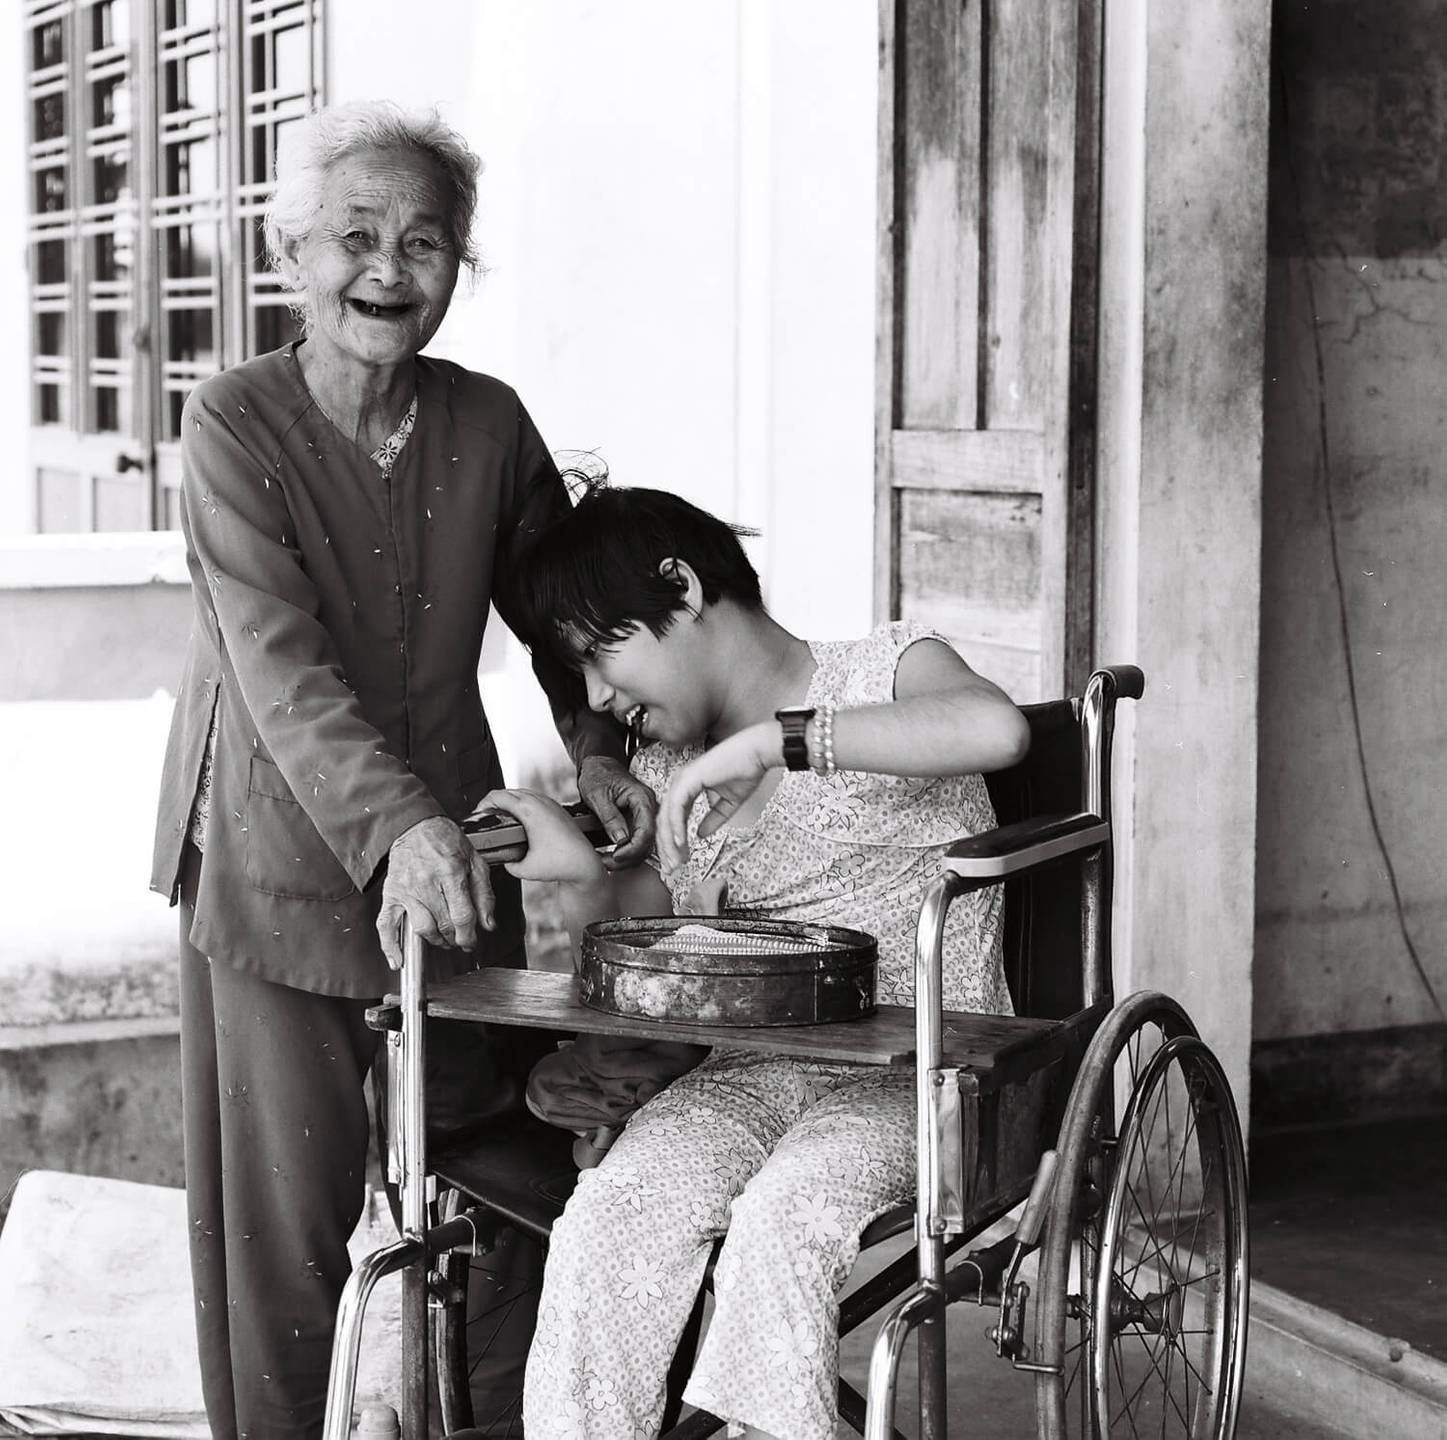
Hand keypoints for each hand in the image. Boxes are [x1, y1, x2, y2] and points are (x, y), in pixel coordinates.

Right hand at [377, 815, 492, 969]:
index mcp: (451, 872)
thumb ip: (484, 893)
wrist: (414, 825)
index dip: (470, 934)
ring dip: (435, 941)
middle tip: (460, 939)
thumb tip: (489, 924)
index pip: (463, 915)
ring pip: (422, 928)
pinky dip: (390, 946)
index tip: (471, 940)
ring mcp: (406, 889)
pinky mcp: (391, 893)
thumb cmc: (445, 840)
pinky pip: (386, 924)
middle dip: (456, 939)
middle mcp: (427, 882)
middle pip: (444, 924)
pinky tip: (398, 960)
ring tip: (443, 939)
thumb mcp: (474, 860)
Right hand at [473, 788, 607, 883]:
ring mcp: (550, 802)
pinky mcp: (556, 807)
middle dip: (493, 802)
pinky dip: (521, 803)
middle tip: (484, 816)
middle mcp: (540, 801)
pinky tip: (517, 817)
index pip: (498, 796)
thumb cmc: (559, 864)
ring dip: (508, 801)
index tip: (477, 815)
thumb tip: (502, 860)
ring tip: (498, 816)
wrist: (585, 863)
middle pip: (508, 792)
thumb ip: (507, 864)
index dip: (483, 804)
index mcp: (529, 810)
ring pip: (521, 793)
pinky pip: (533, 798)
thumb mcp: (524, 869)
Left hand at [577, 754, 657, 869]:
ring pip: (644, 846)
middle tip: (607, 863)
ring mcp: (644, 816)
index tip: (615, 856)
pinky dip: (625, 852)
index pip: (647, 830)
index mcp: (643, 799)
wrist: (598, 765)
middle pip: (648, 842)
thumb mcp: (598, 796)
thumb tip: (620, 840)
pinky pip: (637, 842)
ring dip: (627, 858)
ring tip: (605, 862)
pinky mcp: (637, 822)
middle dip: (629, 857)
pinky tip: (610, 856)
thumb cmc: (598, 776)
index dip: (633, 848)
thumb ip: (610, 817)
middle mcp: (649, 808)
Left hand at [657, 723, 778, 872]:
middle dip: (666, 847)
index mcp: (686, 785)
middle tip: (671, 869)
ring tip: (676, 862)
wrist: (758, 752)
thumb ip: (714, 819)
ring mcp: (681, 780)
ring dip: (670, 842)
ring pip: (667, 817)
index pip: (672, 818)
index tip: (678, 861)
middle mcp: (680, 782)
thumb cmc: (746, 771)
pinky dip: (676, 828)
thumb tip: (701, 835)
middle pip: (664, 820)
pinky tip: (680, 844)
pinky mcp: (688, 779)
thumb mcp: (728, 803)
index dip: (672, 842)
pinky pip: (676, 809)